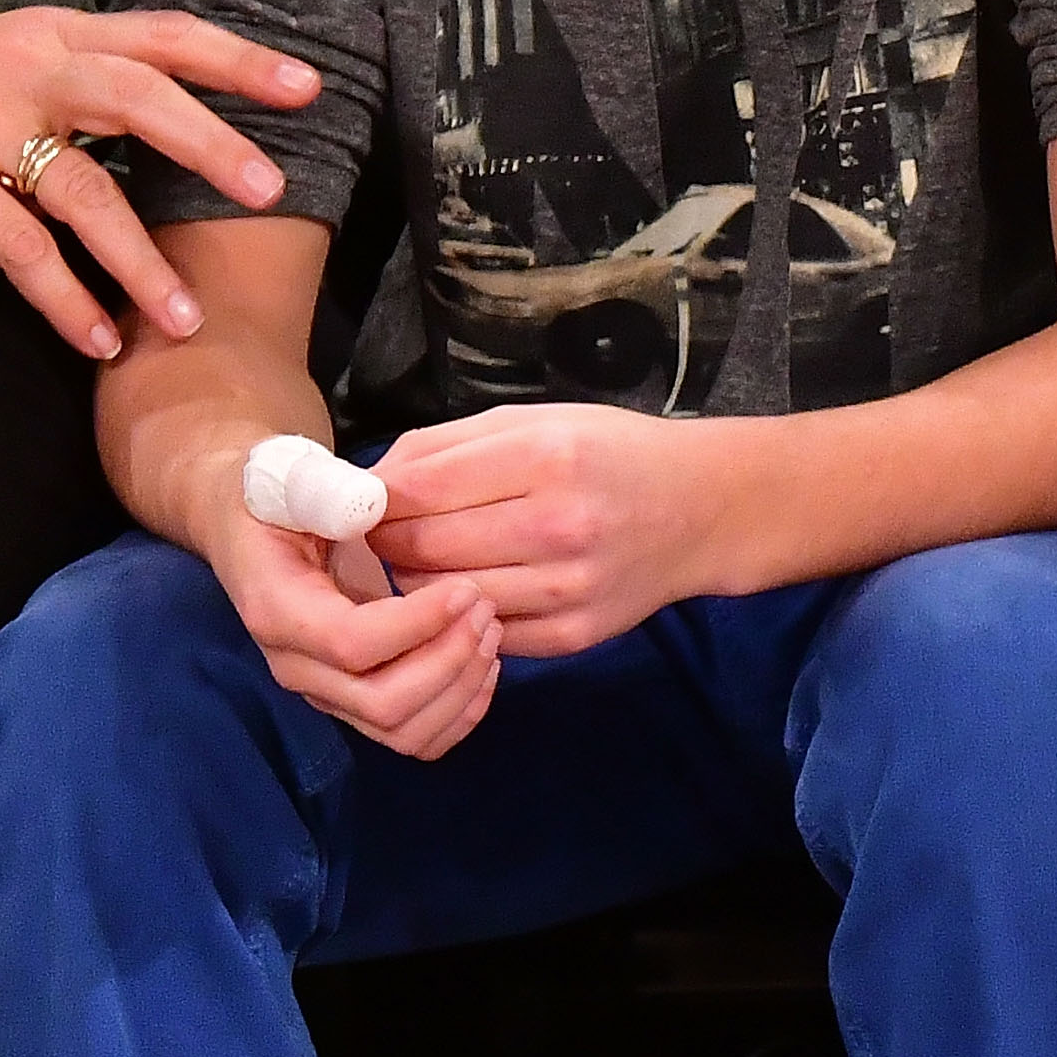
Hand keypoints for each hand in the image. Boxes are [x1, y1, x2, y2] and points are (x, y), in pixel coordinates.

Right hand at [0, 5, 313, 360]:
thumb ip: (71, 67)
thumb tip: (160, 97)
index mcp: (48, 31)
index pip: (160, 35)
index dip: (236, 58)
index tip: (306, 84)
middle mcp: (22, 64)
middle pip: (139, 97)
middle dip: (212, 144)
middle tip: (274, 190)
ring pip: (84, 191)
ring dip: (141, 262)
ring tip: (186, 320)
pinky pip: (18, 250)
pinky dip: (64, 299)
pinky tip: (97, 340)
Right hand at [190, 469, 500, 757]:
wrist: (251, 528)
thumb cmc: (276, 498)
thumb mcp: (289, 479)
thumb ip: (324, 490)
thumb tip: (370, 504)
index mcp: (276, 611)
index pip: (352, 644)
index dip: (417, 624)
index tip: (465, 587)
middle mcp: (297, 668)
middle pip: (383, 704)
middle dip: (449, 661)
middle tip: (485, 607)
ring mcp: (325, 692)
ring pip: (403, 732)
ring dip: (460, 690)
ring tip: (490, 631)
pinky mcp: (352, 702)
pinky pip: (412, 736)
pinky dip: (458, 713)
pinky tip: (484, 666)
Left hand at [372, 403, 745, 656]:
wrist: (699, 509)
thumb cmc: (606, 451)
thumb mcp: (530, 420)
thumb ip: (445, 446)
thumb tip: (370, 482)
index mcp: (543, 457)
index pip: (422, 489)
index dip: (374, 499)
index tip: (357, 500)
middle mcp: (557, 526)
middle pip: (426, 548)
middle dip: (385, 541)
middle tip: (374, 533)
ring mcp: (568, 589)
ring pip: (445, 597)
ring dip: (413, 581)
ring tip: (413, 558)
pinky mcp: (575, 635)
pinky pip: (484, 633)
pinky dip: (459, 614)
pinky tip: (460, 589)